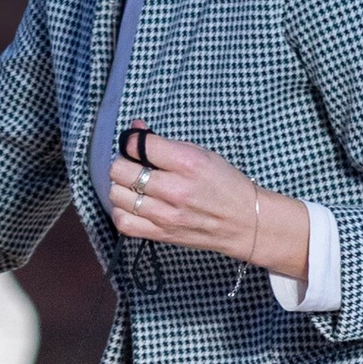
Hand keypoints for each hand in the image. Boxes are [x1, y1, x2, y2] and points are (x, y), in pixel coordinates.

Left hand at [110, 133, 310, 281]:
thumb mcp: (203, 154)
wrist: (245, 223)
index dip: (131, 141)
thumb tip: (135, 129)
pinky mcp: (162, 234)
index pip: (139, 145)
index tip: (135, 144)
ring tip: (132, 185)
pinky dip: (121, 212)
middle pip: (121, 171)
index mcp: (187, 163)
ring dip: (120, 187)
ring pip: (117, 196)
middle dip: (122, 163)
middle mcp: (174, 189)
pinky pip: (123, 223)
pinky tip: (132, 205)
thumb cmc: (225, 185)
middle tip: (132, 165)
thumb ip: (166, 143)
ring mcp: (166, 215)